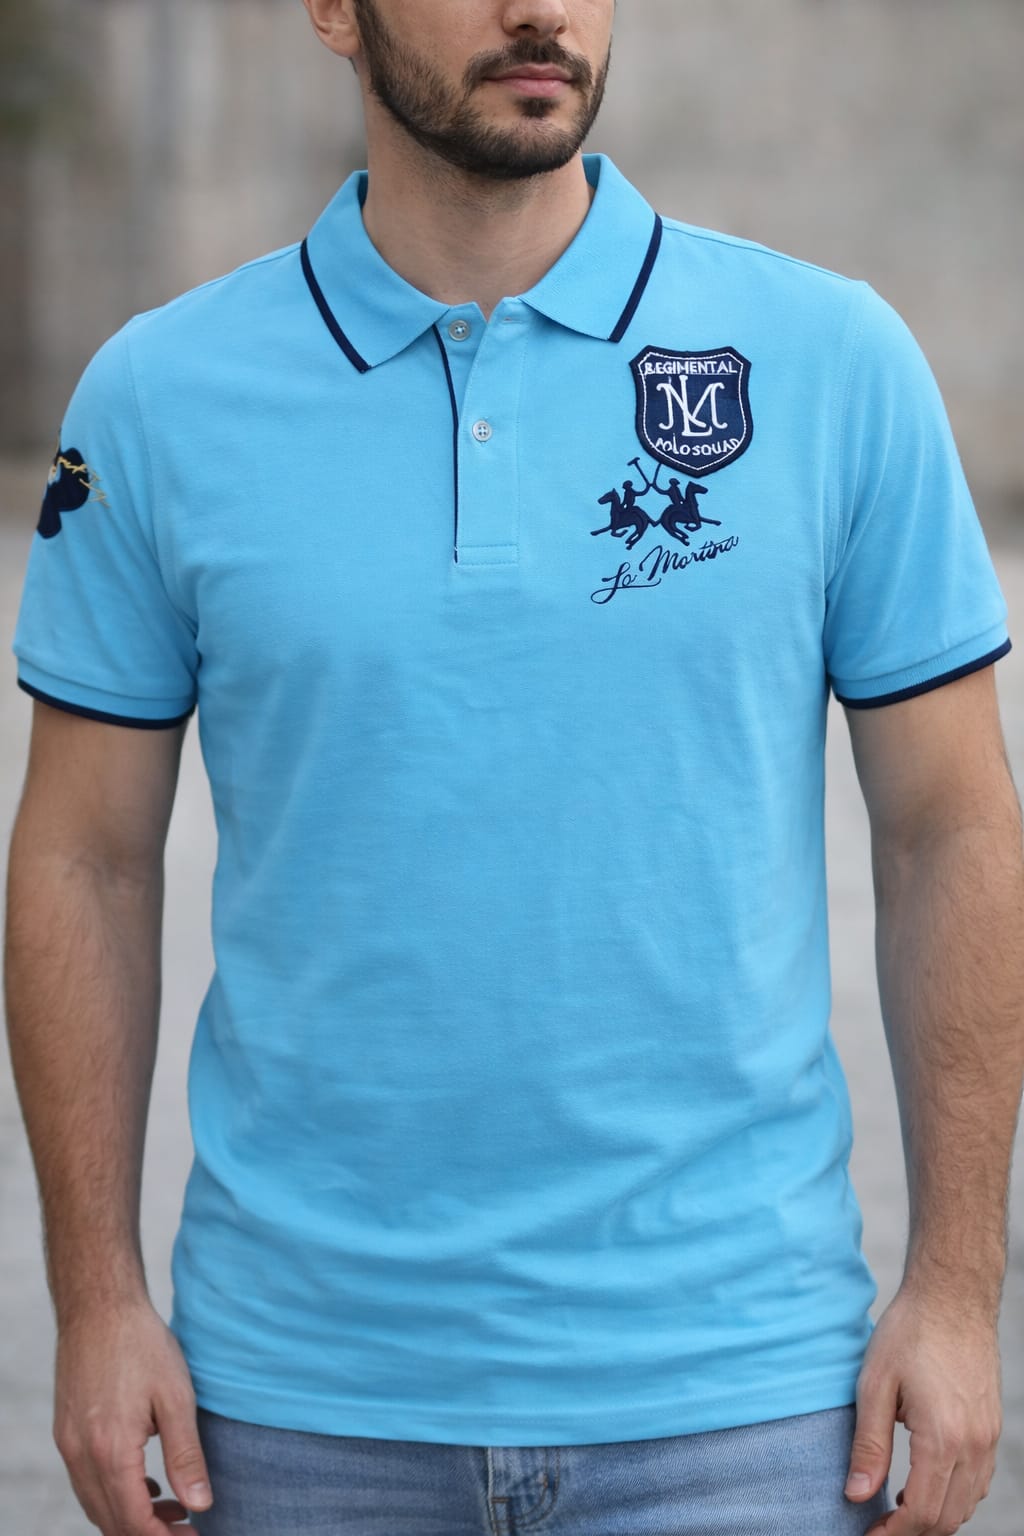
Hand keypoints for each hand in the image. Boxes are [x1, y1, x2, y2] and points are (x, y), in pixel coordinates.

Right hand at [53, 1297, 212, 1533]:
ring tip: (173, 1509)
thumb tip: (200, 1505)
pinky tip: (145, 1483)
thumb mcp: (176, 1398)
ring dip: (131, 1516)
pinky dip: (113, 1494)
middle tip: (187, 1529)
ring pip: (95, 1505)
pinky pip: (86, 1481)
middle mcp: (82, 1455)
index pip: (133, 1522)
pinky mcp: (66, 1432)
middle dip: (148, 1534)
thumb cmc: (142, 1345)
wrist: (99, 1307)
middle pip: (111, 1521)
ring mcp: (69, 1444)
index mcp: (111, 1451)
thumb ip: (186, 1456)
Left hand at [844, 1284, 1001, 1534]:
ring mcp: (988, 1438)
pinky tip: (924, 1483)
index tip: (868, 1535)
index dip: (893, 1533)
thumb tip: (856, 1495)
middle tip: (878, 1526)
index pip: (923, 1512)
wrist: (952, 1297)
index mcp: (943, 1437)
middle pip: (949, 1517)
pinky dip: (954, 1495)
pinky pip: (978, 1481)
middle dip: (913, 1531)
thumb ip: (868, 1445)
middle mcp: (974, 1445)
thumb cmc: (909, 1333)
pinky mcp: (992, 1427)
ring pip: (967, 1503)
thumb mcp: (875, 1385)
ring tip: (896, 1507)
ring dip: (935, 1516)